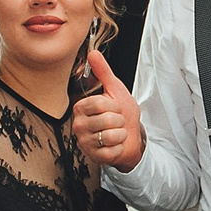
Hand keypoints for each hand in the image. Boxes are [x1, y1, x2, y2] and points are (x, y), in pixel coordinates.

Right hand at [69, 50, 144, 167]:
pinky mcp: (94, 157)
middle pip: (106, 120)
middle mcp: (78, 125)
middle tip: (116, 122)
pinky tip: (115, 145)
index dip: (113, 106)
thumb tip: (93, 53)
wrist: (131, 137)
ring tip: (116, 133)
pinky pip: (112, 150)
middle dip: (119, 120)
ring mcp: (85, 142)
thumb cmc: (122, 114)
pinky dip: (119, 147)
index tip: (114, 108)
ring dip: (120, 134)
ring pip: (110, 136)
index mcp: (81, 108)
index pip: (99, 104)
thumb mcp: (115, 89)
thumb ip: (103, 72)